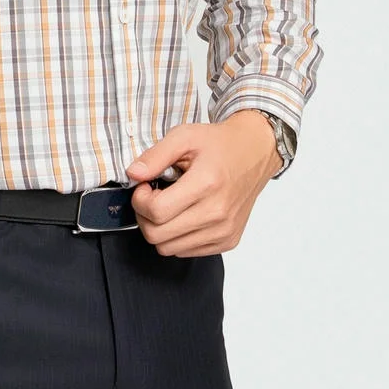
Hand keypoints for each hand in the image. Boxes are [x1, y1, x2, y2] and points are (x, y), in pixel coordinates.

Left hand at [124, 112, 283, 255]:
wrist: (255, 152)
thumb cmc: (219, 144)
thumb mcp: (184, 136)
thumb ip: (155, 155)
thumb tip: (133, 174)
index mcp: (206, 184)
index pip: (156, 212)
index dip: (139, 200)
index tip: (143, 186)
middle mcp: (217, 213)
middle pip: (158, 236)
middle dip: (144, 216)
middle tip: (152, 196)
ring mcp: (224, 231)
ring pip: (169, 248)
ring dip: (160, 228)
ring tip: (170, 204)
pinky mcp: (228, 241)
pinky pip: (187, 251)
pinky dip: (177, 236)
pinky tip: (184, 214)